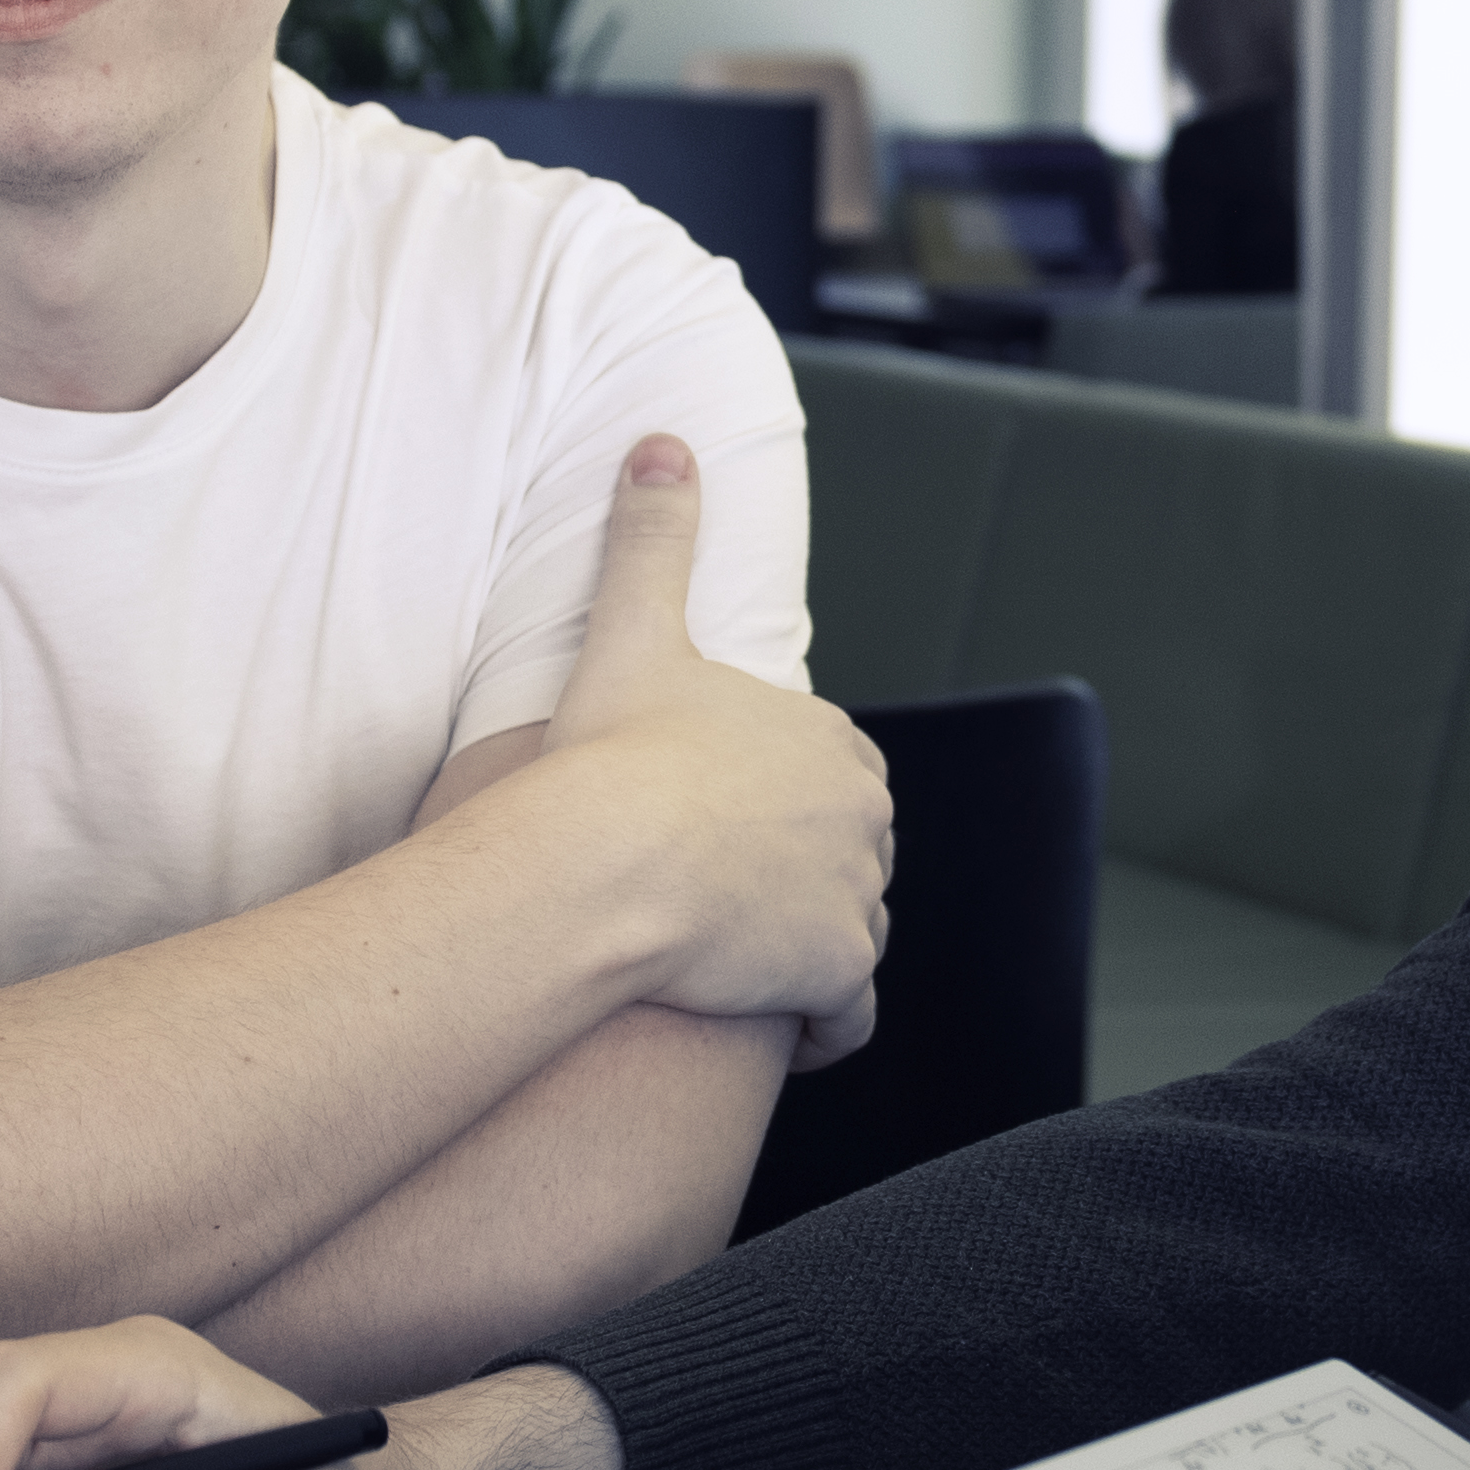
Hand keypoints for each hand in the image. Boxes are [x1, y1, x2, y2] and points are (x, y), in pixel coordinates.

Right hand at [528, 438, 888, 1067]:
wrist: (603, 864)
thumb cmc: (609, 754)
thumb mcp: (635, 633)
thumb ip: (654, 538)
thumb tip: (661, 441)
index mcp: (833, 743)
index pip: (829, 785)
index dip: (770, 812)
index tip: (709, 833)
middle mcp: (867, 820)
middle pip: (840, 863)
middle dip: (791, 884)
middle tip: (706, 903)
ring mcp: (858, 901)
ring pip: (842, 939)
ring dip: (797, 956)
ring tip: (721, 964)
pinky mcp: (838, 977)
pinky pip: (844, 1021)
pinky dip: (815, 1029)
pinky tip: (761, 1027)